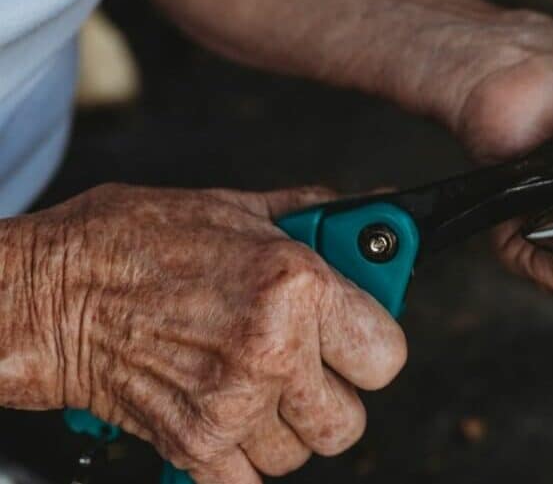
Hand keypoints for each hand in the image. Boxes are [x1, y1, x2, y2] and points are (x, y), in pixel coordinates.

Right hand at [24, 184, 406, 482]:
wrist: (51, 293)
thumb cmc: (137, 243)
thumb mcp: (237, 209)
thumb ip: (318, 219)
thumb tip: (375, 224)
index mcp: (295, 289)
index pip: (387, 356)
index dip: (370, 346)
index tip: (354, 337)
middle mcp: (270, 354)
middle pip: (349, 420)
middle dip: (331, 394)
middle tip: (303, 363)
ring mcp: (232, 408)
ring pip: (301, 453)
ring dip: (283, 425)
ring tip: (251, 380)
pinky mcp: (193, 447)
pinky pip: (250, 481)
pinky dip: (241, 456)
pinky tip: (224, 410)